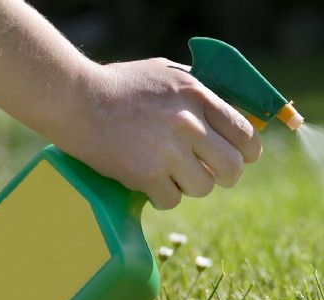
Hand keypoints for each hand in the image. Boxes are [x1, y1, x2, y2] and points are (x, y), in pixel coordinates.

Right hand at [58, 58, 261, 209]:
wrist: (74, 98)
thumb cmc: (123, 85)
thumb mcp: (169, 75)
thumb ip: (203, 94)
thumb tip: (237, 117)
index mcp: (199, 96)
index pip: (246, 135)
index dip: (249, 152)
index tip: (242, 157)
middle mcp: (189, 123)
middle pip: (233, 168)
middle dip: (225, 176)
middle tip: (210, 173)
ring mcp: (168, 150)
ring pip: (204, 188)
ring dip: (190, 185)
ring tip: (171, 172)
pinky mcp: (145, 174)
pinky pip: (172, 200)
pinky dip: (162, 196)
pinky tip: (149, 180)